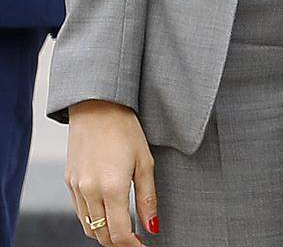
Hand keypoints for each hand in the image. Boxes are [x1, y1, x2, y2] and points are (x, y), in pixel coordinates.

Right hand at [66, 100, 156, 245]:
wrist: (97, 107)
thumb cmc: (126, 131)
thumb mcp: (145, 162)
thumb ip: (148, 198)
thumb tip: (153, 226)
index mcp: (112, 188)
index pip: (119, 233)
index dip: (132, 246)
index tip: (144, 246)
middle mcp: (90, 192)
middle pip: (102, 235)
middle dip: (119, 243)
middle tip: (136, 239)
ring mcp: (77, 188)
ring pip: (88, 227)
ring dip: (105, 233)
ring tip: (125, 228)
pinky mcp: (70, 182)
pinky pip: (80, 212)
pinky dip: (93, 220)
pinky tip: (108, 212)